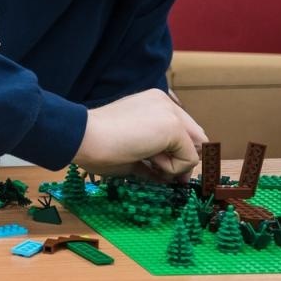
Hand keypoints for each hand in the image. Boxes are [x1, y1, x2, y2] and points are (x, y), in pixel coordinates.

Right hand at [75, 89, 205, 182]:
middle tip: (167, 178)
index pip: (182, 131)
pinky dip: (173, 169)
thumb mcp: (132, 152)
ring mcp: (170, 112)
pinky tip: (149, 162)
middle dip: (184, 160)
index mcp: (152, 104)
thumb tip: (171, 178)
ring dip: (175, 165)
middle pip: (196, 138)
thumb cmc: (97, 145)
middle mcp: (164, 103)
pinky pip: (189, 158)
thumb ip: (153, 159)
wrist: (84, 138)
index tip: (164, 172)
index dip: (178, 154)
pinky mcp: (173, 126)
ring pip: (195, 148)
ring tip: (149, 165)